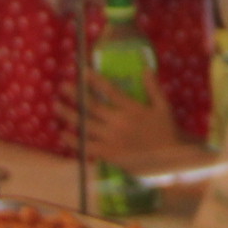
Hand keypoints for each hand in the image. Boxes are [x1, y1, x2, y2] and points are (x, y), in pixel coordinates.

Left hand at [61, 72, 182, 166]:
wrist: (170, 158)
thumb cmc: (166, 130)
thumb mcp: (163, 106)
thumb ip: (153, 87)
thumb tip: (145, 69)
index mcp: (131, 109)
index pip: (109, 90)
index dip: (94, 80)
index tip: (82, 71)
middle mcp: (119, 123)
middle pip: (92, 106)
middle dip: (76, 95)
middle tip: (64, 86)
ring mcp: (112, 139)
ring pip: (85, 126)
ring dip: (69, 115)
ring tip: (57, 106)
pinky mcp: (109, 154)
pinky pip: (87, 147)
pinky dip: (74, 141)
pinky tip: (64, 134)